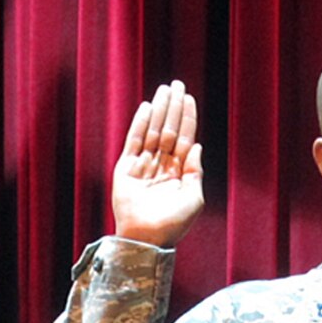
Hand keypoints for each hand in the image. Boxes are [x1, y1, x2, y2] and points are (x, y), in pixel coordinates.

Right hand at [111, 80, 203, 247]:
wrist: (148, 237)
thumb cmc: (174, 223)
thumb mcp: (194, 197)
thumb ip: (195, 170)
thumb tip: (196, 145)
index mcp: (178, 173)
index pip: (183, 138)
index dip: (186, 117)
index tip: (188, 98)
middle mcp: (161, 166)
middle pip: (168, 129)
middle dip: (173, 107)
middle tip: (176, 84)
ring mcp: (143, 166)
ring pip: (152, 131)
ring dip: (158, 110)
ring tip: (164, 90)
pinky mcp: (126, 169)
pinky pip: (134, 141)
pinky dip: (140, 124)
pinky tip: (147, 107)